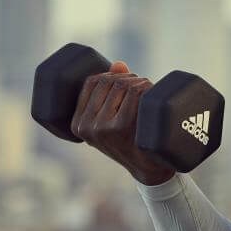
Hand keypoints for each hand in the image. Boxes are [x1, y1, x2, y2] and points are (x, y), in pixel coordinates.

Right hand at [70, 61, 176, 185]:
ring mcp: (102, 127)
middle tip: (142, 87)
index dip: (111, 74)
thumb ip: (112, 90)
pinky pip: (134, 93)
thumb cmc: (132, 138)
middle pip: (109, 80)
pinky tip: (152, 95)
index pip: (91, 82)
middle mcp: (86, 126)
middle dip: (129, 78)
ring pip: (123, 84)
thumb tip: (118, 64)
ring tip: (148, 93)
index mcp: (77, 124)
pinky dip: (147, 88)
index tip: (125, 81)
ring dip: (141, 82)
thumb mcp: (113, 118)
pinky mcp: (121, 127)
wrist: (149, 167)